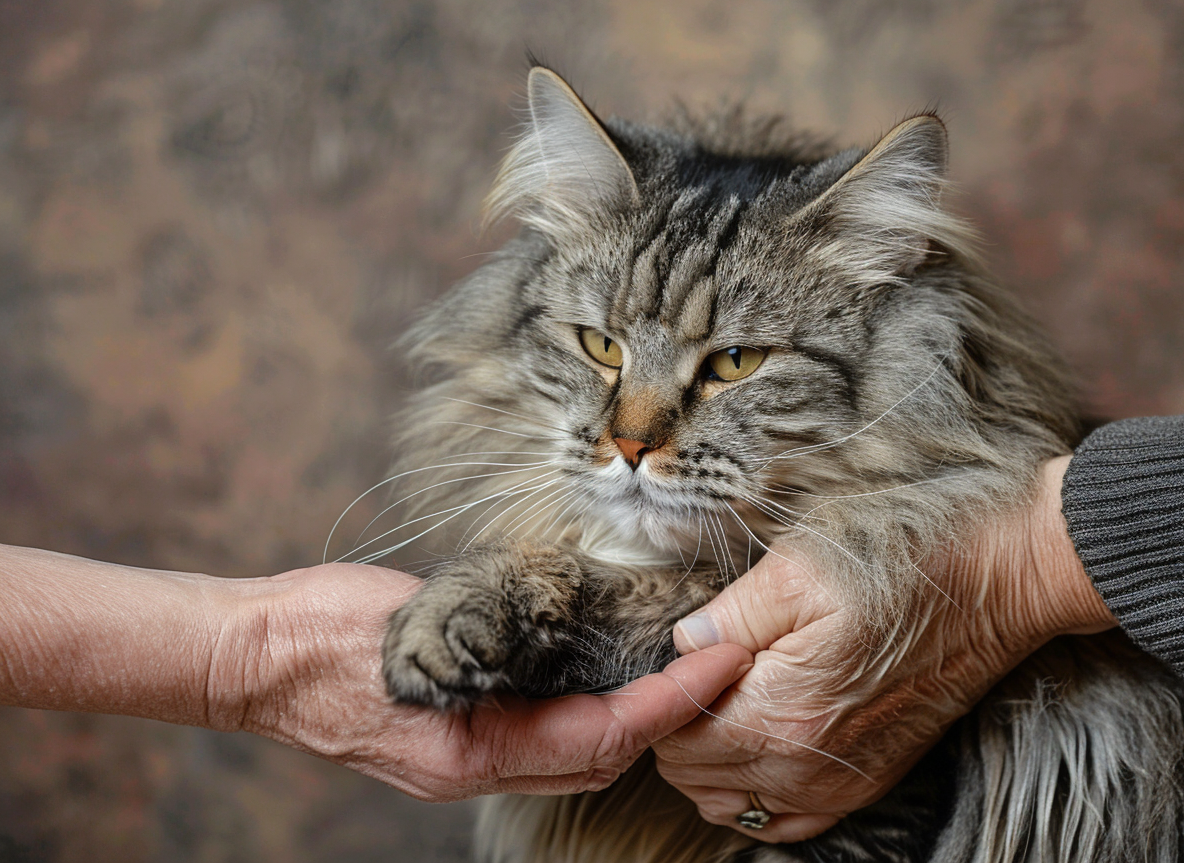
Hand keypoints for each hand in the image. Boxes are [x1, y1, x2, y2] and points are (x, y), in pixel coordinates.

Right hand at [227, 562, 753, 800]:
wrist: (255, 656)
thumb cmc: (321, 631)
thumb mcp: (416, 628)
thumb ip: (491, 643)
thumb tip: (565, 636)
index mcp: (467, 750)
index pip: (600, 737)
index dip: (666, 704)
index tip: (714, 667)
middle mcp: (470, 769)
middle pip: (596, 761)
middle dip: (664, 719)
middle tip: (713, 667)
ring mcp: (459, 763)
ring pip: (572, 759)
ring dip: (630, 723)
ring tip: (674, 673)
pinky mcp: (452, 743)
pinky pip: (538, 743)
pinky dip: (585, 718)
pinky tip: (603, 678)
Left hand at [652, 457, 1116, 841]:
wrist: (1005, 577)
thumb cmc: (909, 557)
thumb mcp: (799, 564)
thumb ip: (727, 616)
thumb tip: (683, 647)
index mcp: (782, 714)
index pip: (674, 739)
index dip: (663, 692)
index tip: (686, 648)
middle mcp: (808, 767)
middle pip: (695, 777)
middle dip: (680, 726)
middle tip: (705, 664)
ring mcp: (842, 783)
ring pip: (734, 804)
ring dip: (713, 760)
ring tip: (727, 695)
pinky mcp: (870, 780)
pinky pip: (787, 818)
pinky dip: (757, 790)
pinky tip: (761, 736)